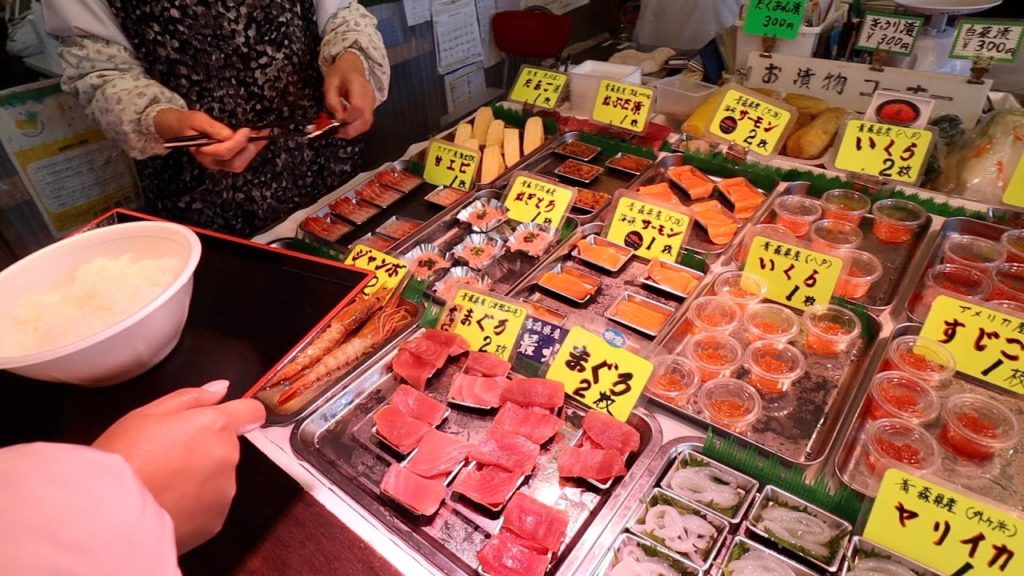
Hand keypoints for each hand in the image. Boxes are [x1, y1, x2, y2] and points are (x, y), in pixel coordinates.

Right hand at [92, 380, 265, 552]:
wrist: (110, 512)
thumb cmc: (124, 457)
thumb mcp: (148, 414)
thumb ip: (191, 397)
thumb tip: (221, 389)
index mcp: (215, 426)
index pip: (251, 411)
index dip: (242, 412)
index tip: (231, 417)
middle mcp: (228, 457)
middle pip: (227, 445)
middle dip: (205, 447)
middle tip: (167, 456)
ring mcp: (225, 491)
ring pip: (219, 476)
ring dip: (201, 477)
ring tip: (163, 483)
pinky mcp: (217, 519)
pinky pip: (211, 504)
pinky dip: (195, 503)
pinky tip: (167, 502)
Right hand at [154, 108, 268, 172]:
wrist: (178, 128)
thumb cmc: (186, 123)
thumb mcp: (196, 120)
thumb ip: (212, 128)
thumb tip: (230, 134)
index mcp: (202, 153)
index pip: (224, 152)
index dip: (238, 141)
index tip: (247, 129)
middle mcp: (212, 162)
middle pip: (236, 163)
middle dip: (251, 149)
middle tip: (262, 133)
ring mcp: (219, 163)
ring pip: (240, 163)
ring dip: (254, 149)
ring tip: (264, 134)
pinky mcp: (225, 160)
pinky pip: (241, 159)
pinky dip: (251, 149)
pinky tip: (258, 137)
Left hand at [323, 51, 375, 137]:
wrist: (352, 66)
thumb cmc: (340, 73)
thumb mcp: (329, 84)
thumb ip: (331, 102)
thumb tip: (336, 119)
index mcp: (358, 85)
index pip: (358, 107)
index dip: (347, 118)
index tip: (335, 121)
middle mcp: (369, 95)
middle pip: (365, 119)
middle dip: (350, 130)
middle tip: (336, 132)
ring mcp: (372, 102)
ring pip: (367, 124)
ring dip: (353, 131)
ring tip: (339, 131)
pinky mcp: (371, 108)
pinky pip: (366, 122)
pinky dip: (356, 128)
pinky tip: (346, 127)